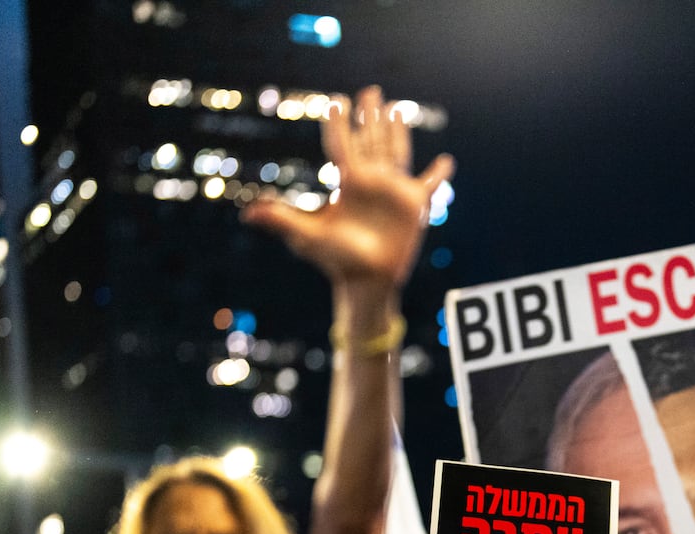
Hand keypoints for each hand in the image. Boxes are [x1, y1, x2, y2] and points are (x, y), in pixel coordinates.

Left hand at [241, 85, 454, 288]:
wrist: (366, 281)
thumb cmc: (335, 260)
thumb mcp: (307, 236)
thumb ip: (281, 220)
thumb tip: (247, 215)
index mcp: (348, 182)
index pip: (342, 144)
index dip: (339, 122)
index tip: (336, 100)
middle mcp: (371, 181)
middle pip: (371, 139)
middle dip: (370, 115)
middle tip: (370, 91)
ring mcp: (394, 192)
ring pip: (397, 151)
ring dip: (398, 130)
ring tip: (397, 109)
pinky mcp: (414, 206)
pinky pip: (430, 185)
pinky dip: (439, 174)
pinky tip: (447, 162)